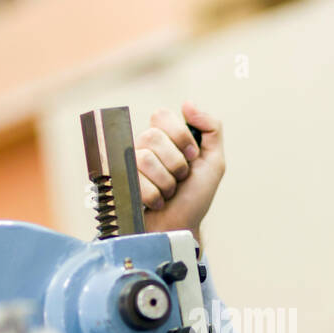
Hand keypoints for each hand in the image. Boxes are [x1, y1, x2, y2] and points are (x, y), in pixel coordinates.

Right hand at [134, 101, 224, 242]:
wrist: (181, 228)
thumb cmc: (194, 198)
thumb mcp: (213, 162)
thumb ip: (211, 129)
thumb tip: (187, 104)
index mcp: (164, 138)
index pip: (161, 115)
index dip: (180, 136)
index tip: (192, 156)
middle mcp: (144, 147)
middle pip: (153, 137)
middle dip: (176, 163)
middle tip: (180, 178)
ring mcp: (128, 165)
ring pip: (144, 158)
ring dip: (166, 182)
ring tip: (168, 192)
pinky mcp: (120, 184)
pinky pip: (136, 181)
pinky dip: (155, 196)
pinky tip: (157, 203)